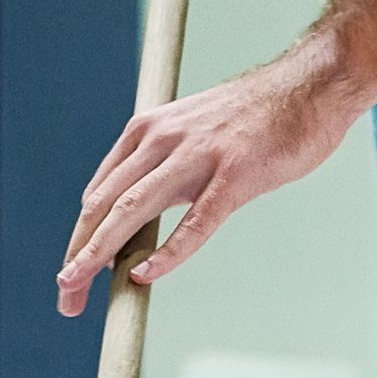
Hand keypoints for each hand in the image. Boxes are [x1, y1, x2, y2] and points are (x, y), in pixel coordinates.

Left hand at [56, 41, 358, 312]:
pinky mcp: (235, 175)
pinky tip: (145, 274)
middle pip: (104, 205)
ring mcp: (198, 156)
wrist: (311, 83)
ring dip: (99, 253)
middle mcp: (162, 139)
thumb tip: (133, 217)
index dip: (79, 238)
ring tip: (79, 288)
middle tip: (65, 294)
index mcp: (147, 130)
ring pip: (133, 210)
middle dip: (78, 254)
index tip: (71, 275)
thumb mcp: (192, 133)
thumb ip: (161, 167)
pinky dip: (167, 251)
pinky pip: (195, 221)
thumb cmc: (255, 116)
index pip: (99, 193)